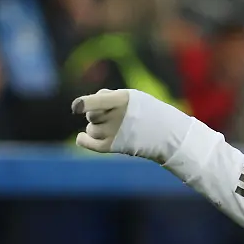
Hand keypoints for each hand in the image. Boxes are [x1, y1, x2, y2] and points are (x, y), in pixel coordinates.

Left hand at [72, 88, 193, 163]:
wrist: (167, 134)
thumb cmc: (147, 111)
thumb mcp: (132, 97)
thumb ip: (107, 97)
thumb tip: (82, 105)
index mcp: (123, 100)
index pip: (100, 102)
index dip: (86, 103)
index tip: (76, 106)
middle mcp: (117, 117)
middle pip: (92, 115)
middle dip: (97, 114)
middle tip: (113, 116)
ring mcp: (115, 133)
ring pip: (91, 129)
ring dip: (97, 127)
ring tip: (115, 127)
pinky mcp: (113, 146)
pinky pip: (89, 143)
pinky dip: (84, 139)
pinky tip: (81, 137)